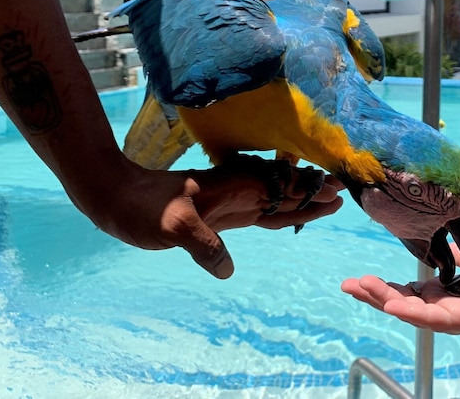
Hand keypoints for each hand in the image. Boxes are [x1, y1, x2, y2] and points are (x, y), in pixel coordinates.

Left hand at [70, 151, 343, 278]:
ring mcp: (228, 201)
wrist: (116, 196)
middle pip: (284, 193)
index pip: (280, 191)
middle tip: (342, 192)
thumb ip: (204, 245)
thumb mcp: (174, 226)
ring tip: (325, 197)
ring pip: (273, 200)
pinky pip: (257, 210)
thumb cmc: (144, 207)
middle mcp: (237, 192)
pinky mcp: (218, 212)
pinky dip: (276, 209)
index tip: (336, 190)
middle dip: (312, 193)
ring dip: (298, 200)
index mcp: (235, 190)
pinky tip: (281, 211)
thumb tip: (227, 270)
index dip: (308, 193)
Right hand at [341, 247, 459, 341]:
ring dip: (384, 301)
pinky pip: (432, 319)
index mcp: (439, 296)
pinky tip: (392, 305)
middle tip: (346, 285)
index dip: (381, 287)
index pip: (404, 292)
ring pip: (409, 311)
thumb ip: (453, 256)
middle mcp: (439, 308)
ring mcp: (448, 317)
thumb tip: (438, 241)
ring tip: (361, 288)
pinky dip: (411, 312)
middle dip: (372, 295)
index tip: (358, 278)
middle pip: (399, 303)